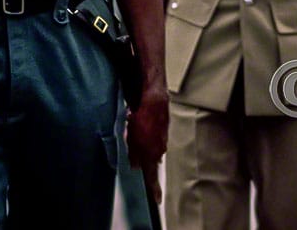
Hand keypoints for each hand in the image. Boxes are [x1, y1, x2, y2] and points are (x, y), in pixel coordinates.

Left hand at [125, 87, 168, 202]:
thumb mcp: (131, 138)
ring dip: (145, 142)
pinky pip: (156, 136)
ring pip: (153, 147)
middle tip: (131, 144)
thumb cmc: (141, 117)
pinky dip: (148, 132)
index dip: (155, 189)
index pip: (152, 176)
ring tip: (134, 128)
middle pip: (151, 159)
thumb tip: (135, 164)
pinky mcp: (165, 128)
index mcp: (151, 154)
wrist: (152, 97)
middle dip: (142, 156)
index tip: (158, 199)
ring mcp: (164, 138)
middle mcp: (160, 148)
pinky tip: (139, 121)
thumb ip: (134, 154)